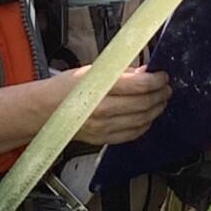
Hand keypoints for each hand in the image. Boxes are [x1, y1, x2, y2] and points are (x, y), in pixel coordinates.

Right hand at [44, 65, 171, 144]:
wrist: (44, 111)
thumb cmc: (65, 88)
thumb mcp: (91, 71)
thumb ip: (119, 72)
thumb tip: (143, 72)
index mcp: (99, 87)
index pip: (138, 85)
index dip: (156, 81)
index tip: (162, 76)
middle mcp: (102, 109)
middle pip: (143, 104)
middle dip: (160, 95)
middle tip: (166, 88)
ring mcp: (103, 127)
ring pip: (141, 120)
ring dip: (156, 110)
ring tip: (161, 100)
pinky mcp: (103, 139)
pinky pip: (132, 134)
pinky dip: (144, 125)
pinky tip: (148, 117)